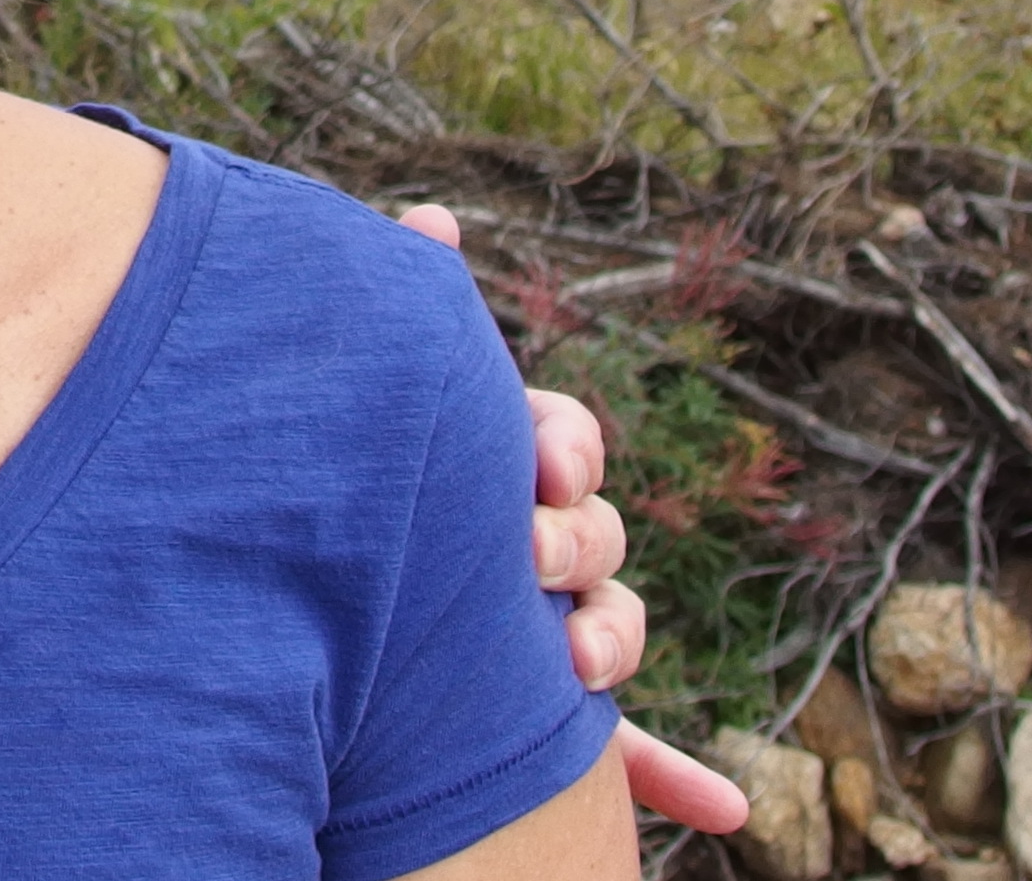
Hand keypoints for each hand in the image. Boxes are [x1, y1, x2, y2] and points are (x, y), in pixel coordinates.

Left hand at [396, 202, 745, 836]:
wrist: (305, 576)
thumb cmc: (356, 465)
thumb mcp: (375, 397)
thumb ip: (410, 311)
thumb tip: (433, 218)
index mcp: (503, 463)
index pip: (563, 440)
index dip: (561, 447)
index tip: (537, 460)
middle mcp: (542, 538)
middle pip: (594, 531)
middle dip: (573, 539)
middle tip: (526, 552)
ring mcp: (552, 622)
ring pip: (611, 624)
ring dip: (607, 636)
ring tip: (572, 657)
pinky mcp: (552, 711)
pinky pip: (630, 752)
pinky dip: (678, 779)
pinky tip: (726, 813)